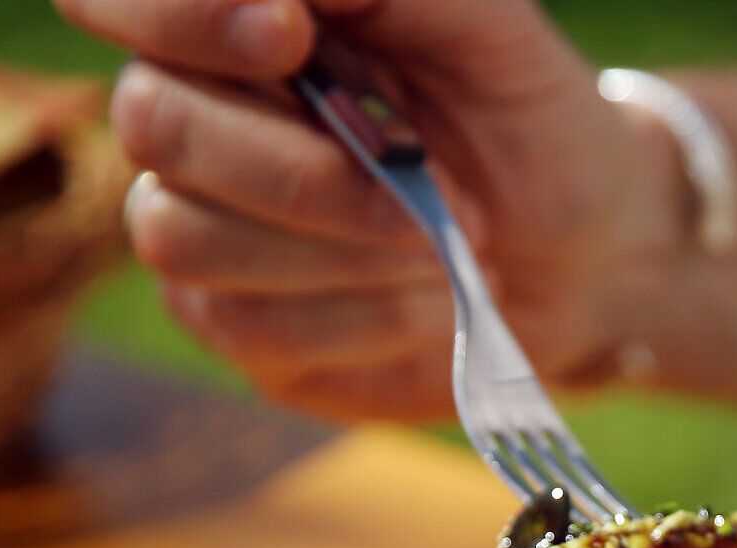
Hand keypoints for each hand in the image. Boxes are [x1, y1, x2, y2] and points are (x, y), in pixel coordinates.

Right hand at [58, 0, 684, 418]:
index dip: (179, 14)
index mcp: (236, 21)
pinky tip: (431, 304)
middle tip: (435, 185)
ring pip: (187, 238)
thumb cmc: (522, 114)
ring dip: (344, 251)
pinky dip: (363, 318)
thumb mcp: (482, 20)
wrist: (583, 247)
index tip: (290, 35)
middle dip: (305, 169)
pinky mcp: (241, 325)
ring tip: (443, 247)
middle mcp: (196, 114)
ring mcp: (204, 225)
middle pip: (153, 124)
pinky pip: (250, 327)